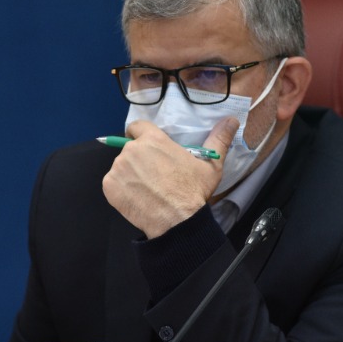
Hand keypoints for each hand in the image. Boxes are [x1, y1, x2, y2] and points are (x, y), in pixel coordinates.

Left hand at [102, 117, 238, 238]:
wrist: (177, 222)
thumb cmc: (193, 191)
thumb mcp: (211, 164)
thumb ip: (219, 138)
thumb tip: (233, 119)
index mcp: (153, 139)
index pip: (137, 126)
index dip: (141, 136)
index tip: (149, 148)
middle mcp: (132, 149)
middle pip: (130, 149)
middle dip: (139, 159)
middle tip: (154, 176)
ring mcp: (118, 168)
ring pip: (121, 167)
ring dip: (130, 174)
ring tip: (147, 190)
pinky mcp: (109, 186)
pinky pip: (113, 183)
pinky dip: (121, 190)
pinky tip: (137, 198)